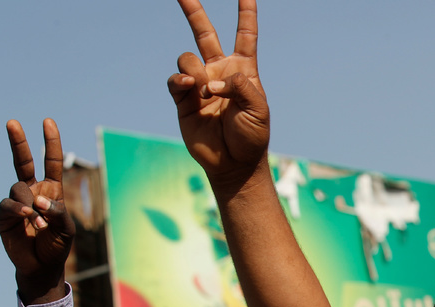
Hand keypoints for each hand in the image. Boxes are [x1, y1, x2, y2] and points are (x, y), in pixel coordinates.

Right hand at [0, 120, 74, 303]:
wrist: (42, 266)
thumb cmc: (57, 245)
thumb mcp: (65, 228)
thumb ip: (56, 212)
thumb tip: (38, 199)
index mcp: (51, 190)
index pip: (51, 162)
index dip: (50, 143)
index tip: (47, 122)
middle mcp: (32, 191)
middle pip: (22, 161)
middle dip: (18, 141)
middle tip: (12, 122)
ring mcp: (17, 201)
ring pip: (18, 188)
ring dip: (30, 204)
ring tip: (40, 223)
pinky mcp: (4, 214)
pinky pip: (7, 204)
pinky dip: (18, 209)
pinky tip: (26, 217)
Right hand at [167, 0, 268, 190]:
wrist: (234, 163)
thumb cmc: (252, 136)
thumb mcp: (258, 109)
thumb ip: (240, 85)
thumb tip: (211, 79)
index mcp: (243, 70)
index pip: (245, 34)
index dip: (246, 12)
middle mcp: (219, 71)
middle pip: (204, 33)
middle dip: (193, 10)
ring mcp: (200, 84)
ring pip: (187, 58)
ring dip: (196, 71)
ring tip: (208, 93)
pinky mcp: (184, 100)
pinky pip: (175, 80)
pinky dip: (181, 81)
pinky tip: (191, 90)